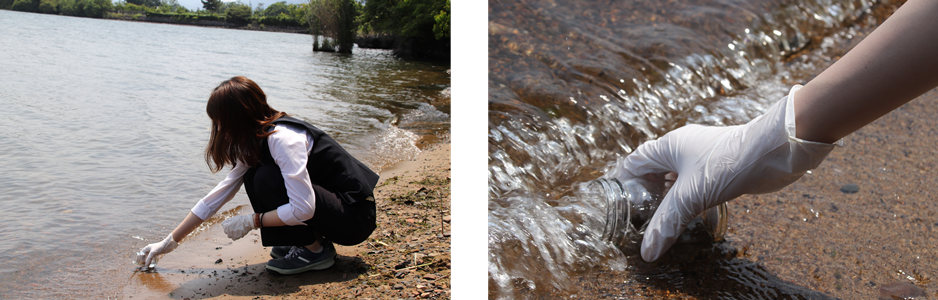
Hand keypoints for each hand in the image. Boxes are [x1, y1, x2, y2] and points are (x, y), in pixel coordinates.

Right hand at [140, 233, 178, 265]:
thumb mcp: (153, 252)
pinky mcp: (157, 253)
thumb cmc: (160, 246)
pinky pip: (153, 258)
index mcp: (148, 248)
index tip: (139, 261)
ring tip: (147, 265)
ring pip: (149, 257)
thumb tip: (146, 264)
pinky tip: (153, 264)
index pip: (142, 252)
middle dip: (144, 260)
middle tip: (143, 265)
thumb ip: (149, 258)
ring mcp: (154, 251)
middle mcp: (150, 249)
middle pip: (145, 255)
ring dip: (148, 261)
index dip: (140, 257)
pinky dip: (153, 261)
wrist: (168, 245)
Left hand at [222, 214, 256, 240]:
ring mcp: (233, 235)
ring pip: (230, 236)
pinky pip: (234, 238)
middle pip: (226, 232)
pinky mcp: (237, 237)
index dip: (228, 225)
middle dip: (229, 230)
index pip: (224, 227)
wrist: (248, 222)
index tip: (232, 224)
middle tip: (235, 227)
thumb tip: (221, 225)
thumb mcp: (232, 218)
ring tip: (237, 230)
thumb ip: (226, 222)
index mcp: (227, 226)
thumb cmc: (240, 219)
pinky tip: (239, 232)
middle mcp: (229, 231)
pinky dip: (235, 236)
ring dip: (232, 234)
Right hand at [613, 85, 839, 261]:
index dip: (625, 182)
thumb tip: (648, 251)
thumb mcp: (690, 197)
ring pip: (676, 177)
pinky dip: (689, 197)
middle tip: (642, 217)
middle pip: (654, 170)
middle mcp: (682, 147)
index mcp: (668, 146)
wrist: (774, 151)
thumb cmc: (729, 163)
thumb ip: (666, 223)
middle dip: (647, 193)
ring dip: (669, 197)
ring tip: (664, 219)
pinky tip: (692, 213)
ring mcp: (702, 155)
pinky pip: (695, 182)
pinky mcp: (719, 165)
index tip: (620, 204)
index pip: (634, 162)